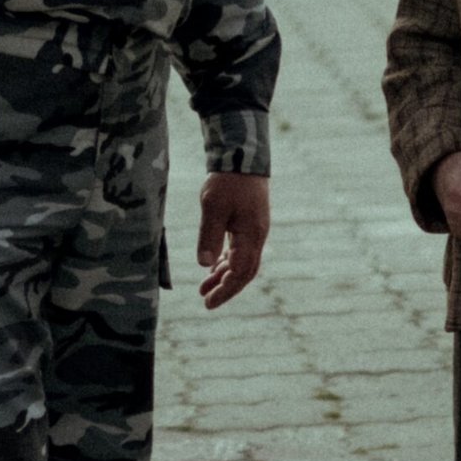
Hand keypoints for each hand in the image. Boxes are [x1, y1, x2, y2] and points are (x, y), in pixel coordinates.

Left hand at [196, 173, 270, 308]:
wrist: (242, 158)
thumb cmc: (227, 182)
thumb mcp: (213, 207)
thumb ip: (209, 235)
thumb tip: (204, 264)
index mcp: (251, 235)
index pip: (240, 272)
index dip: (225, 289)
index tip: (208, 301)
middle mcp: (256, 237)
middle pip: (244, 272)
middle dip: (226, 289)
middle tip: (207, 302)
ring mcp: (254, 231)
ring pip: (241, 262)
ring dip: (224, 276)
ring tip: (204, 289)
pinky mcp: (248, 225)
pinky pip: (239, 251)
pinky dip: (226, 262)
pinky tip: (212, 267)